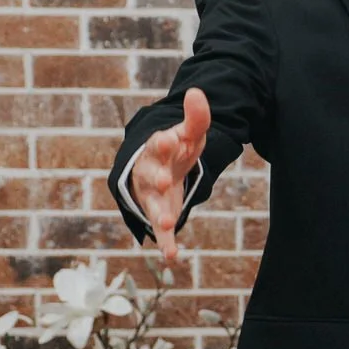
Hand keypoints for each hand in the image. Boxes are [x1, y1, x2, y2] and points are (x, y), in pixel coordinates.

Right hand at [131, 88, 209, 262]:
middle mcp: (151, 172)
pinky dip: (166, 243)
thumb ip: (196, 117)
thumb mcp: (190, 132)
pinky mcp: (159, 212)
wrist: (160, 166)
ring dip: (159, 213)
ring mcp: (153, 194)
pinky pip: (160, 230)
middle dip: (157, 177)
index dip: (165, 142)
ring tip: (167, 223)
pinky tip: (172, 256)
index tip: (171, 139)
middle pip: (151, 174)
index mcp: (158, 148)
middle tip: (164, 180)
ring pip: (153, 204)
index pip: (160, 143)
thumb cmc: (176, 148)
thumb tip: (197, 92)